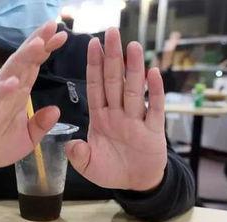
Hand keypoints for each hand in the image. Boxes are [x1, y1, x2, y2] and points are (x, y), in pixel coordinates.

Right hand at [0, 22, 67, 180]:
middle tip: (52, 26)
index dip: (46, 51)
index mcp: (19, 95)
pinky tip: (14, 82)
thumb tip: (56, 110)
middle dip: (37, 44)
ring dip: (23, 58)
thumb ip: (41, 124)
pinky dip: (3, 90)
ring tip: (38, 44)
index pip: (34, 67)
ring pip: (9, 73)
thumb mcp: (28, 138)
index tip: (62, 35)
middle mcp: (7, 91)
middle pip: (23, 62)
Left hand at [66, 28, 167, 191]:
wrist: (135, 183)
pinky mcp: (154, 131)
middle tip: (112, 32)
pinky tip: (154, 74)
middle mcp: (118, 115)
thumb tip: (71, 144)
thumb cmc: (111, 170)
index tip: (92, 44)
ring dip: (133, 69)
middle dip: (113, 58)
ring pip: (134, 91)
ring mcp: (137, 120)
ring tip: (133, 47)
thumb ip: (78, 155)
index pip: (96, 88)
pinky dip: (155, 92)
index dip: (94, 67)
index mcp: (101, 118)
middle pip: (114, 82)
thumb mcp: (89, 166)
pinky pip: (155, 109)